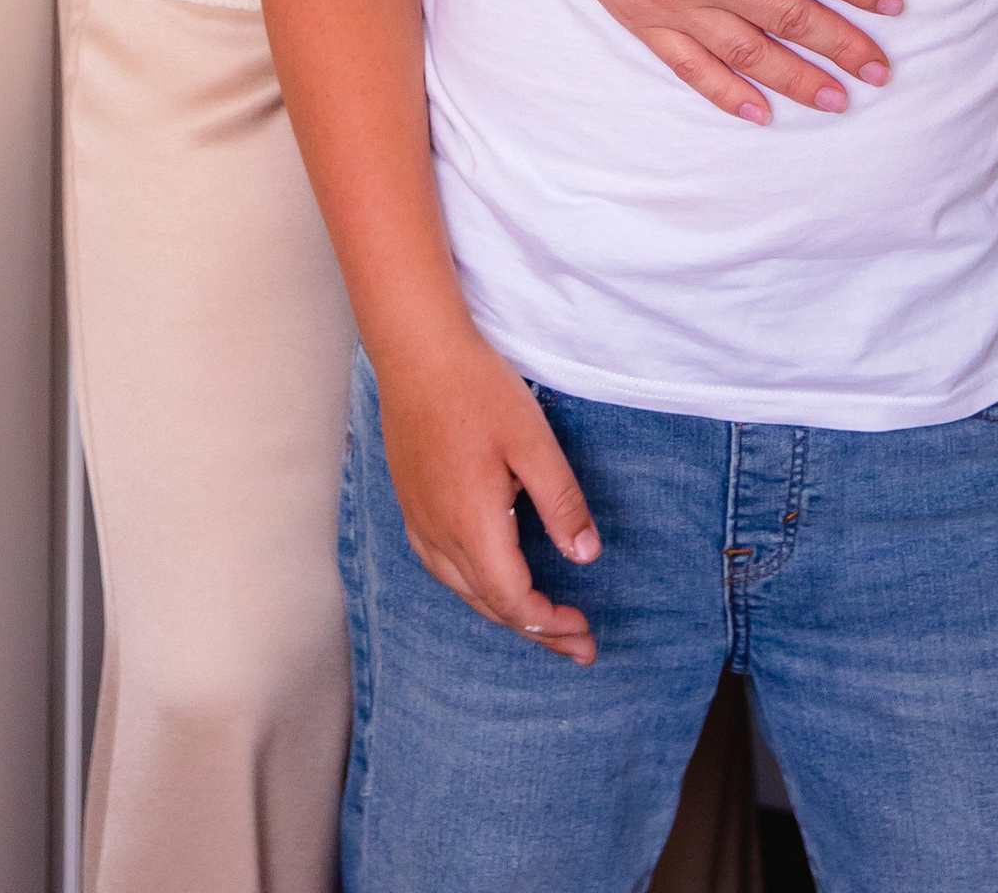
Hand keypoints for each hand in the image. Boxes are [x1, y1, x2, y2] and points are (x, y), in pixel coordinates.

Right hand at [375, 329, 602, 665]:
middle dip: (537, 631)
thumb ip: (561, 503)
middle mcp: (439, 535)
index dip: (551, 626)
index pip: (514, 602)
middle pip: (490, 606)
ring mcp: (420, 521)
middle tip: (578, 646)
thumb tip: (585, 558)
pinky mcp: (412, 505)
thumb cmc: (477, 389)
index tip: (585, 632)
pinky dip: (476, 588)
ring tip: (542, 622)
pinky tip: (490, 579)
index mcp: (473, 526)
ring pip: (464, 591)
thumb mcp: (534, 442)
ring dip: (506, 613)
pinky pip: (443, 568)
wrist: (417, 351)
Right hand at [532, 0, 903, 124]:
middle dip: (842, 45)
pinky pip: (690, 68)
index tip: (892, 5)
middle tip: (881, 69)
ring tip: (838, 99)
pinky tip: (760, 111)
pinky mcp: (639, 19)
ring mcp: (669, 2)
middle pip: (788, 17)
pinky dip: (727, 94)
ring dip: (797, 79)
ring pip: (747, 53)